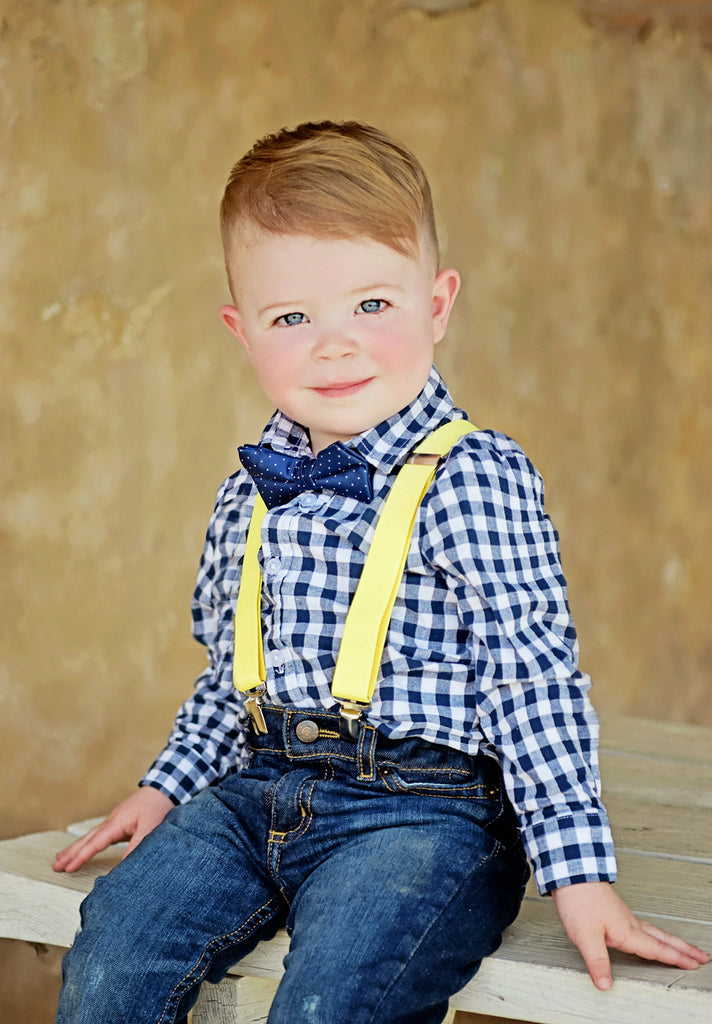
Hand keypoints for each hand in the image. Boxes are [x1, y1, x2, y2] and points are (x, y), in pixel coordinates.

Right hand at [52, 786, 174, 872]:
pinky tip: (84, 848)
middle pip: (86, 839)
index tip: (68, 868)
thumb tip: (125, 867)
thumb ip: (137, 846)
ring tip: (60, 858)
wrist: (163, 789)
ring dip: (75, 848)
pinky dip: (87, 843)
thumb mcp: (150, 828)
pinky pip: (98, 835)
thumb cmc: (157, 807)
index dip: (81, 857)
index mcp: (116, 822)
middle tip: (55, 866)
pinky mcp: (119, 822)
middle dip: (70, 853)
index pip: (95, 843)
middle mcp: (111, 821)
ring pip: (90, 836)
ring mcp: (114, 821)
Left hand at [551, 881, 708, 989]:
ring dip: (671, 940)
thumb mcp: (585, 936)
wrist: (571, 873)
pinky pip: (643, 925)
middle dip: (683, 949)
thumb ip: (597, 962)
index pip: (656, 949)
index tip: (693, 964)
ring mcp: (623, 916)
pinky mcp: (615, 911)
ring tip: (683, 947)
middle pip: (662, 938)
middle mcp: (629, 923)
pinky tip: (649, 934)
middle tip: (702, 956)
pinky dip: (654, 933)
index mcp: (627, 931)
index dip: (675, 958)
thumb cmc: (578, 900)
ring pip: (654, 931)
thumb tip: (606, 985)